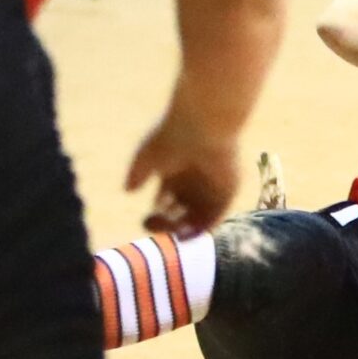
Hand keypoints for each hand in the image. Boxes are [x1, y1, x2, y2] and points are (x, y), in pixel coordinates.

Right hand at [124, 115, 240, 236]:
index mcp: (177, 172)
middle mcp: (195, 180)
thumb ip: (137, 173)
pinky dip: (203, 227)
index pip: (167, 202)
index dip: (157, 216)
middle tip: (157, 226)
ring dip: (185, 230)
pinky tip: (188, 233)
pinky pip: (217, 215)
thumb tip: (128, 190)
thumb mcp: (148, 155)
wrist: (203, 125)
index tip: (146, 219)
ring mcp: (212, 186)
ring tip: (173, 233)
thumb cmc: (173, 137)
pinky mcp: (229, 189)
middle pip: (181, 212)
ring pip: (198, 217)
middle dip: (167, 224)